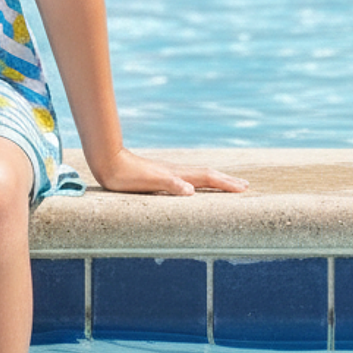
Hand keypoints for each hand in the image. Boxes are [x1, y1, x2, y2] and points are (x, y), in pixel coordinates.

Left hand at [92, 149, 247, 196]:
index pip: (207, 178)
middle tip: (245, 186)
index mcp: (177, 174)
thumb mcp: (148, 182)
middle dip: (226, 181)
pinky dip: (197, 182)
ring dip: (214, 180)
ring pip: (197, 175)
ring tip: (225, 183)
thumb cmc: (126, 175)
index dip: (226, 184)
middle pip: (207, 175)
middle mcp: (176, 171)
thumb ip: (170, 184)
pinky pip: (186, 178)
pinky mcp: (159, 174)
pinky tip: (193, 185)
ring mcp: (168, 172)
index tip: (244, 189)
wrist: (108, 161)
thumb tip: (191, 191)